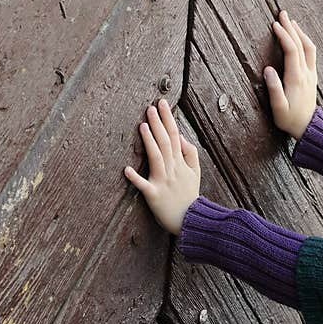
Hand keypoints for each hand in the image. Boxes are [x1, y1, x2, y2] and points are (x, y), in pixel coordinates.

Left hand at [124, 99, 199, 235]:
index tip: (162, 104)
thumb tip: (182, 137)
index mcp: (181, 162)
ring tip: (142, 126)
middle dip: (158, 124)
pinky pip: (144, 186)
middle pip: (165, 142)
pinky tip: (127, 169)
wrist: (191, 219)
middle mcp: (172, 169)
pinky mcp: (154, 195)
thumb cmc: (189, 195)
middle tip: (150, 107)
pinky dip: (136, 178)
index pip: (175, 135)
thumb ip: (190, 153)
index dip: (168, 119)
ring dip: (149, 142)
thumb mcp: (196, 172)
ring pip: (157, 158)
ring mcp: (163, 182)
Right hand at [264, 10, 316, 139]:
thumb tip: (267, 70)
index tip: (275, 25)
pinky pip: (311, 53)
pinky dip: (304, 41)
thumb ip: (274, 89)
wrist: (308, 127)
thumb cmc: (290, 119)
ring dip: (300, 33)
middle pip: (301, 44)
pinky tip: (299, 38)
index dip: (284, 36)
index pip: (292, 51)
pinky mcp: (312, 77)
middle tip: (282, 13)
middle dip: (291, 27)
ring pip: (309, 47)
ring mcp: (311, 74)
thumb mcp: (278, 108)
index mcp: (296, 78)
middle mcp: (306, 73)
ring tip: (291, 21)